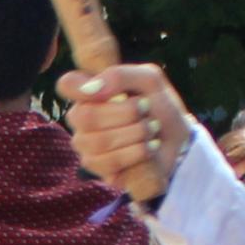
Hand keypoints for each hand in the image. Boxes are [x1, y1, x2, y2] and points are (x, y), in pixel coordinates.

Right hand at [63, 65, 190, 200]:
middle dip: (126, 114)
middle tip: (147, 110)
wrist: (178, 139)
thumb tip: (92, 88)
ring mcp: (86, 145)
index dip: (79, 88)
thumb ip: (120, 75)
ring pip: (99, 141)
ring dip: (136, 134)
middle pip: (85, 116)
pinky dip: (137, 152)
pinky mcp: (98, 169)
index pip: (67, 85)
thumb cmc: (158, 105)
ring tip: (152, 129)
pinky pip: (109, 162)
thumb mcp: (148, 79)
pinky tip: (149, 147)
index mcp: (90, 92)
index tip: (105, 92)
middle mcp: (81, 118)